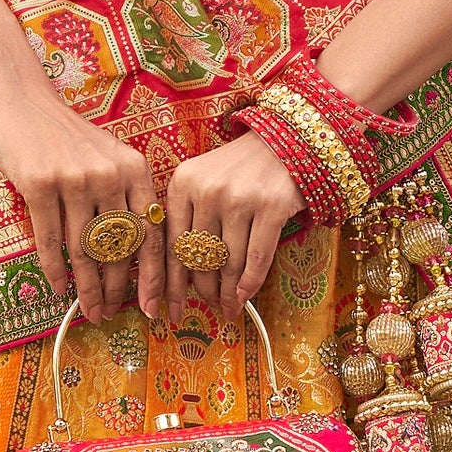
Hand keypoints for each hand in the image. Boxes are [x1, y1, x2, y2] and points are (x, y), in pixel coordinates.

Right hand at [0, 50, 160, 323]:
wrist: (17, 97)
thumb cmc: (61, 136)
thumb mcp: (104, 158)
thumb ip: (120, 196)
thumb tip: (129, 256)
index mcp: (134, 169)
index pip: (152, 233)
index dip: (153, 276)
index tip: (152, 307)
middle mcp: (110, 174)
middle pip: (120, 248)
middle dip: (117, 289)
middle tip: (111, 314)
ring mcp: (75, 179)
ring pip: (86, 250)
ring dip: (87, 287)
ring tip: (88, 310)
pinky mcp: (39, 184)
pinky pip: (50, 239)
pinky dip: (54, 269)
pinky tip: (58, 287)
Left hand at [163, 129, 302, 321]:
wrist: (285, 142)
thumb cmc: (239, 171)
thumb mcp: (203, 183)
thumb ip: (188, 219)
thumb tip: (178, 277)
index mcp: (182, 184)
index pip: (170, 245)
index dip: (169, 283)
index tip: (166, 309)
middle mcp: (207, 190)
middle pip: (199, 258)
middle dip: (203, 290)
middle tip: (210, 306)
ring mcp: (240, 199)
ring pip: (228, 263)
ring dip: (228, 292)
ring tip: (229, 306)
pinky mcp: (271, 207)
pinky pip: (257, 259)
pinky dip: (250, 284)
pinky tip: (245, 296)